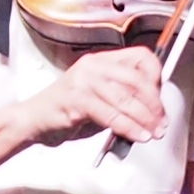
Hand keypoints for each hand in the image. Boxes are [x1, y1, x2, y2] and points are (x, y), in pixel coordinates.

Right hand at [24, 47, 170, 147]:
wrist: (32, 120)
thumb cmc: (66, 109)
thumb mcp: (99, 97)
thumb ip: (123, 97)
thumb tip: (153, 108)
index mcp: (102, 60)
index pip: (141, 58)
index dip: (156, 77)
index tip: (161, 98)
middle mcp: (94, 66)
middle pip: (137, 80)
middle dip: (155, 104)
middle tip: (161, 121)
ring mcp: (84, 81)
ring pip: (126, 99)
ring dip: (145, 119)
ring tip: (152, 132)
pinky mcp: (77, 99)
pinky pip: (111, 115)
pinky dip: (128, 127)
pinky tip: (136, 135)